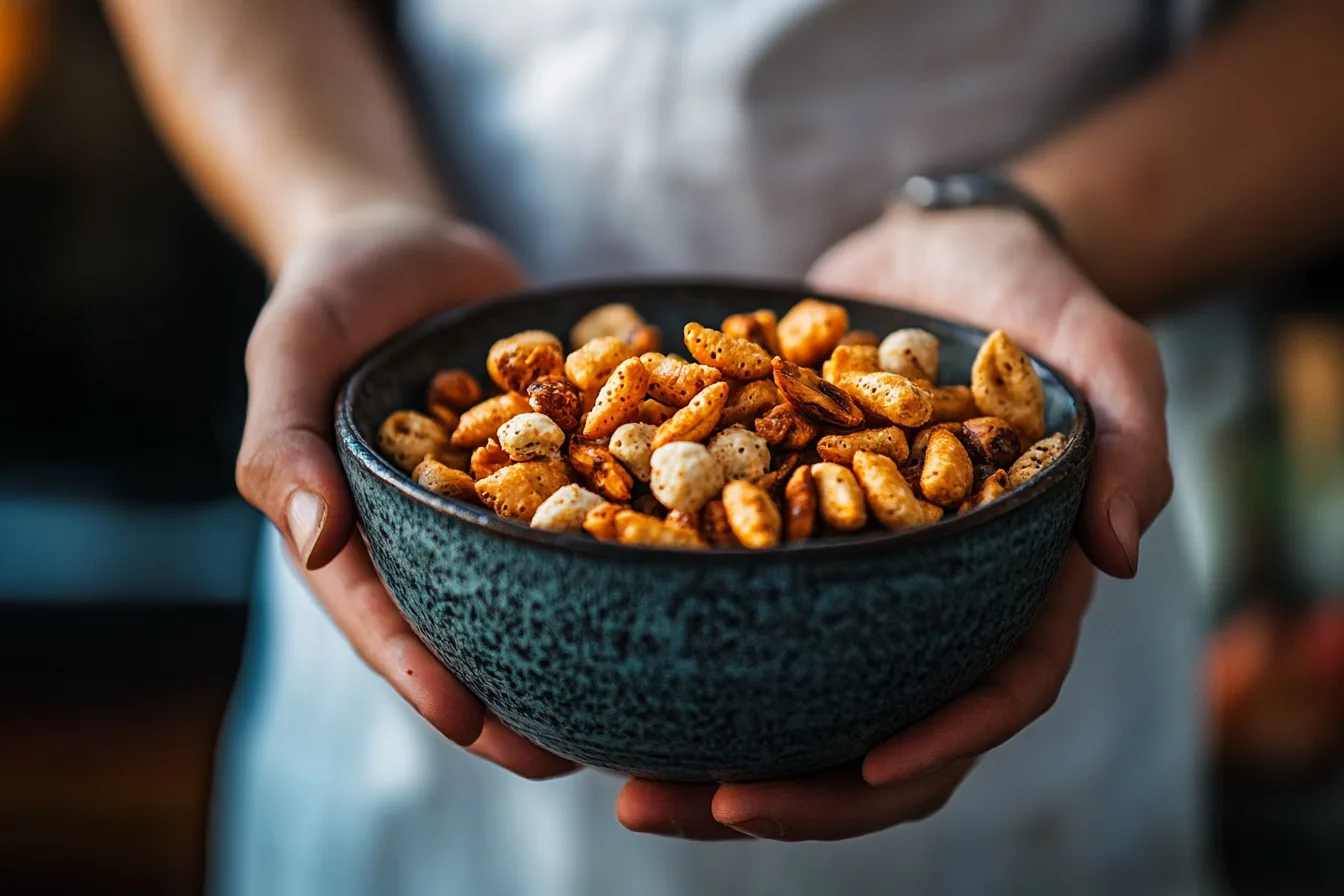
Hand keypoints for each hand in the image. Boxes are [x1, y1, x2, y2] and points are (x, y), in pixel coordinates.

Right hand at [236, 202, 574, 778]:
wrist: (414, 241)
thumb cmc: (334, 289)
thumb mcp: (291, 345)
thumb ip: (286, 439)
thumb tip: (312, 537)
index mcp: (356, 523)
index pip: (379, 612)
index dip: (417, 674)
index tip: (469, 725)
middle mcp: (430, 527)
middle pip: (463, 622)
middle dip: (504, 694)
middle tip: (562, 755)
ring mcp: (494, 500)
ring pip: (531, 584)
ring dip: (571, 644)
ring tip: (627, 709)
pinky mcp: (554, 462)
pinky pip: (588, 508)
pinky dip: (622, 547)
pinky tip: (676, 584)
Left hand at [617, 205, 1172, 839]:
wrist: (927, 257)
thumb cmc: (1026, 297)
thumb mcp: (1095, 344)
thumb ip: (1126, 434)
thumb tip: (1122, 552)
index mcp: (1015, 582)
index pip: (998, 690)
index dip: (941, 744)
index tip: (865, 771)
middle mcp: (928, 603)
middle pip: (880, 736)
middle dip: (800, 793)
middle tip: (700, 808)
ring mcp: (849, 582)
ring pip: (793, 702)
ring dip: (717, 763)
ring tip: (627, 790)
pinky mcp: (780, 546)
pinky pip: (731, 622)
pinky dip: (676, 662)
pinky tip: (600, 691)